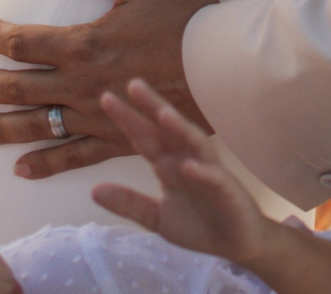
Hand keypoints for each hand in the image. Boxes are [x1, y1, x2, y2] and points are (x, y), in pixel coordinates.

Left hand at [0, 0, 217, 179]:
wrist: (222, 69)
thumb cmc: (185, 19)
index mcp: (83, 43)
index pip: (23, 42)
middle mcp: (80, 84)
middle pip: (18, 87)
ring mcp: (96, 115)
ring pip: (37, 125)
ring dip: (2, 127)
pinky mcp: (116, 139)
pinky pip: (73, 156)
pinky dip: (46, 164)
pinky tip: (23, 169)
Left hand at [91, 79, 280, 260]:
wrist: (236, 245)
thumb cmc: (198, 225)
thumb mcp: (156, 217)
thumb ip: (129, 202)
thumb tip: (93, 189)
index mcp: (169, 166)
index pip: (146, 138)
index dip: (129, 119)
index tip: (107, 98)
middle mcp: (188, 161)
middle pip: (169, 130)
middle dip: (153, 107)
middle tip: (134, 85)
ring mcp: (209, 173)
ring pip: (194, 144)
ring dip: (180, 129)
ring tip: (163, 114)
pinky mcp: (227, 192)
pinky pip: (214, 178)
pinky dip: (202, 171)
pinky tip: (188, 165)